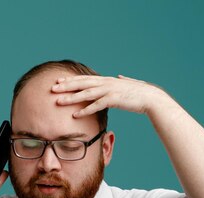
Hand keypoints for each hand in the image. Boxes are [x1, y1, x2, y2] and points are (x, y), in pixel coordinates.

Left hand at [51, 74, 166, 117]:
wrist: (151, 98)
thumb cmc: (140, 93)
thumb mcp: (128, 85)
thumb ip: (121, 80)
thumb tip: (119, 76)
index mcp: (107, 80)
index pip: (85, 79)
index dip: (71, 80)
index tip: (58, 81)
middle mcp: (106, 83)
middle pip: (82, 84)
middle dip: (66, 86)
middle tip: (52, 88)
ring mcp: (109, 91)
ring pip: (86, 94)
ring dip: (71, 97)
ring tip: (58, 101)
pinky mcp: (114, 100)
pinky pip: (96, 105)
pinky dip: (85, 110)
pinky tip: (75, 115)